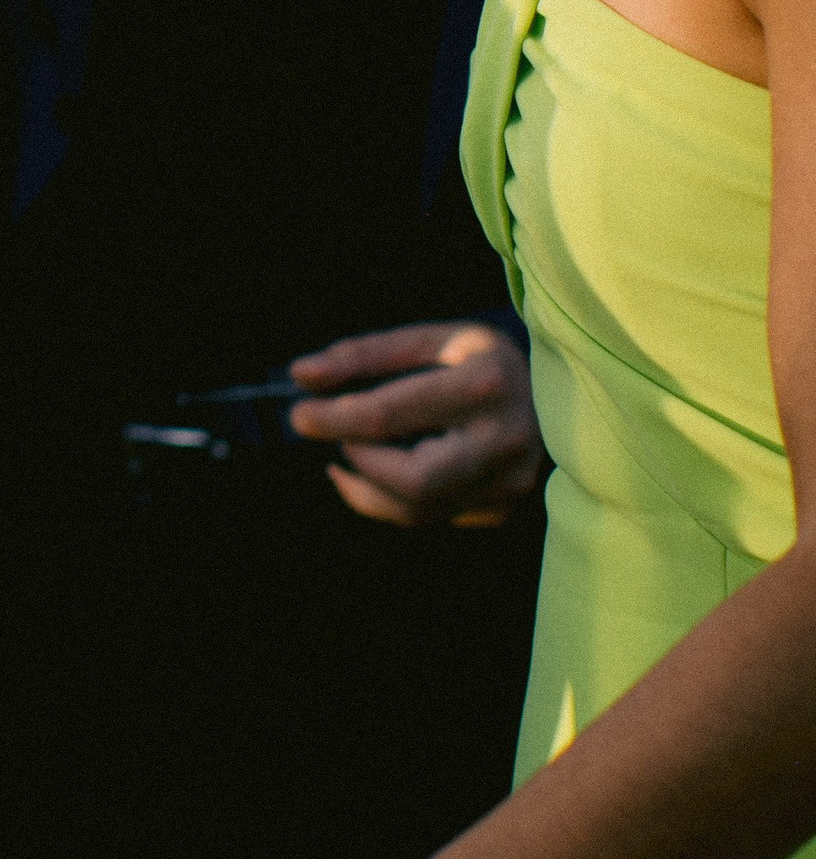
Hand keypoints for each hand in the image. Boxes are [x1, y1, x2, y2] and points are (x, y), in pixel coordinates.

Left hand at [289, 321, 544, 528]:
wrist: (560, 395)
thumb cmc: (481, 360)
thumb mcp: (431, 340)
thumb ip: (365, 355)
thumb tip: (301, 375)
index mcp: (485, 384)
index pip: (391, 415)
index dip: (334, 417)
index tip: (300, 413)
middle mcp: (505, 441)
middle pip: (411, 479)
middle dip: (358, 459)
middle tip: (336, 433)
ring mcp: (510, 484)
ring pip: (417, 510)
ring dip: (367, 484)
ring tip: (353, 450)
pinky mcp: (505, 509)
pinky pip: (431, 518)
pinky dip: (391, 499)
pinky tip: (379, 471)